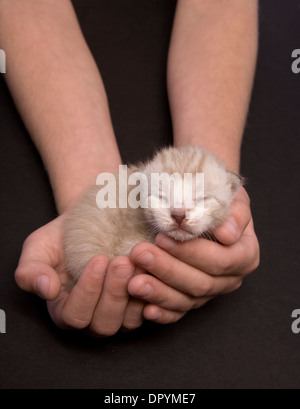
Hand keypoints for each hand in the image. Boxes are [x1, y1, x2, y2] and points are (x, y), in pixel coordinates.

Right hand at [15, 215, 144, 335]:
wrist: (90, 223)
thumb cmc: (61, 238)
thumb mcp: (38, 248)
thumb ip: (31, 271)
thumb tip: (47, 290)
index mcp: (64, 310)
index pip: (75, 315)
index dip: (88, 291)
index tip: (99, 260)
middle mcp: (92, 318)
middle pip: (104, 323)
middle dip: (114, 293)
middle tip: (123, 262)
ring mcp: (118, 314)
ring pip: (129, 321)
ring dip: (135, 294)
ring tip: (139, 264)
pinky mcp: (139, 305)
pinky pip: (150, 309)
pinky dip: (154, 293)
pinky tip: (154, 270)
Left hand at [128, 187, 259, 322]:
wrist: (202, 208)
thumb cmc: (216, 198)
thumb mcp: (230, 196)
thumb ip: (233, 213)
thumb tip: (227, 234)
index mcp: (245, 254)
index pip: (220, 260)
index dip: (190, 252)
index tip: (161, 237)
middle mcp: (230, 278)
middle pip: (201, 282)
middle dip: (167, 269)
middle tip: (139, 253)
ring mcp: (211, 293)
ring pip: (187, 300)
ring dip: (159, 292)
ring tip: (134, 282)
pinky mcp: (192, 301)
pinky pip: (178, 313)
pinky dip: (162, 313)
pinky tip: (146, 309)